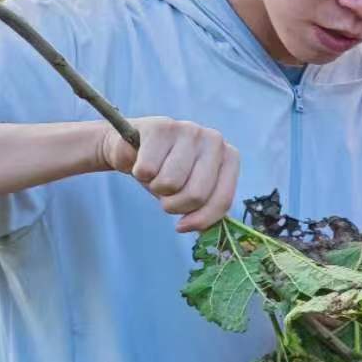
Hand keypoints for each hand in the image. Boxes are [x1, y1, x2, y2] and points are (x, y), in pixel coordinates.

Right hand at [98, 116, 240, 232]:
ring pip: (170, 183)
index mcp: (229, 156)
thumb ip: (205, 208)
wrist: (132, 147)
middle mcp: (214, 139)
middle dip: (174, 205)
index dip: (201, 220)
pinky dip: (140, 173)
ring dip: (156, 188)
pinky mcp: (160, 127)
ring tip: (156, 175)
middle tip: (166, 195)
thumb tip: (207, 234)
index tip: (181, 226)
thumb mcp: (191, 191)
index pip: (223, 199)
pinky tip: (143, 162)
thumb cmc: (167, 172)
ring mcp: (188, 129)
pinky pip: (147, 170)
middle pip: (196, 194)